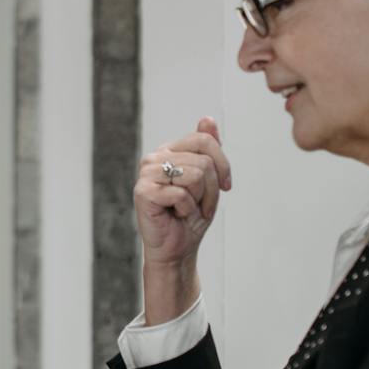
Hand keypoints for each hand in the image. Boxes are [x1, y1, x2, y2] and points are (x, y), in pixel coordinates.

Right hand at [134, 117, 232, 318]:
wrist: (176, 249)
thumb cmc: (189, 217)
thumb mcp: (208, 180)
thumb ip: (207, 149)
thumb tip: (207, 118)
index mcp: (169, 150)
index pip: (204, 140)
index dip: (223, 164)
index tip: (226, 185)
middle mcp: (155, 157)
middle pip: (204, 161)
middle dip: (213, 189)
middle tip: (202, 205)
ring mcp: (146, 173)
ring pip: (196, 175)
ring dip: (202, 200)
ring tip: (189, 210)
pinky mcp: (143, 192)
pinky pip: (181, 194)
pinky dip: (187, 210)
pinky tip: (177, 215)